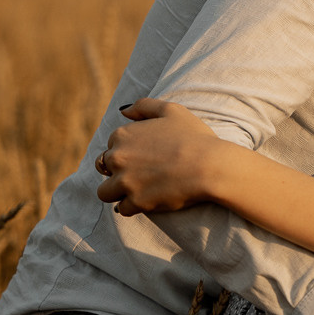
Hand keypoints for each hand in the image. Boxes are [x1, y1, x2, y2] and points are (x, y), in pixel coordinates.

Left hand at [93, 98, 227, 215]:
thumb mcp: (172, 110)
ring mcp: (124, 181)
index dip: (127, 151)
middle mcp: (117, 157)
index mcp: (123, 134)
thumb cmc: (195, 137)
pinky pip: (122, 209)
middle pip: (103, 168)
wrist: (210, 166)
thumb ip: (144, 106)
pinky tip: (146, 201)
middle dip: (118, 171)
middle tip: (140, 174)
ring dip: (117, 192)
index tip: (144, 156)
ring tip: (136, 191)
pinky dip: (132, 207)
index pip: (111, 145)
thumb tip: (123, 112)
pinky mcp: (135, 202)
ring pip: (105, 192)